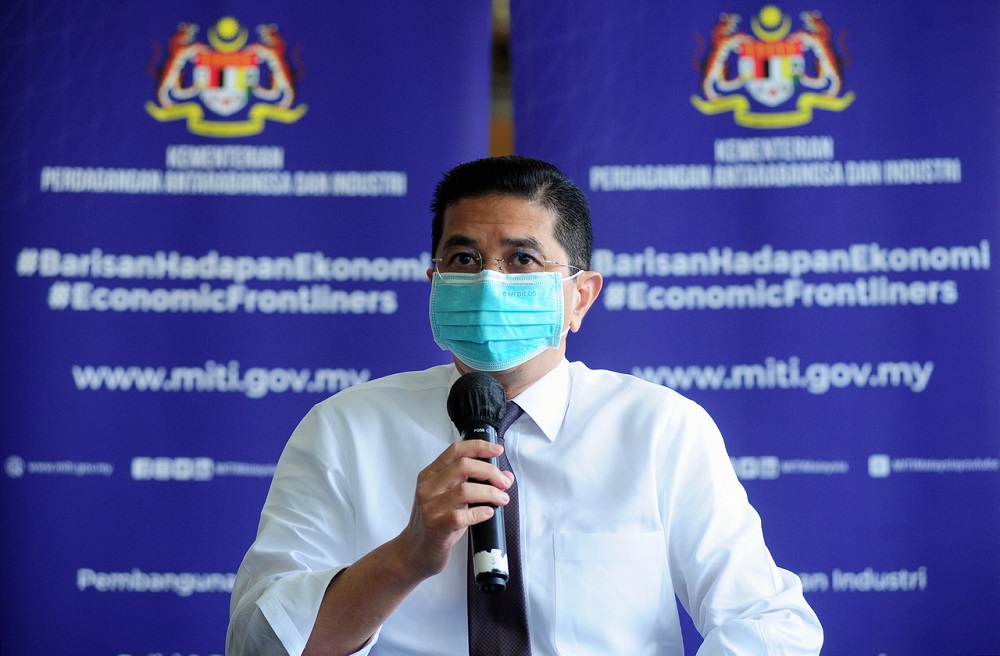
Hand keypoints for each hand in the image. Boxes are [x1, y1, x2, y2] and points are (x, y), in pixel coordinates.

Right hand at [397, 440, 514, 581]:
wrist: (414, 552)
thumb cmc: (436, 524)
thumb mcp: (451, 499)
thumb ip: (473, 484)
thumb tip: (505, 477)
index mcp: (430, 475)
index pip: (455, 451)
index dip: (479, 447)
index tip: (497, 451)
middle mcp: (427, 487)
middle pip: (463, 466)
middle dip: (490, 471)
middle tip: (504, 482)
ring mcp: (429, 507)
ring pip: (465, 490)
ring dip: (490, 493)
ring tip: (502, 499)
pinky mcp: (435, 527)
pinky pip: (461, 515)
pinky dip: (480, 513)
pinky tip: (488, 513)